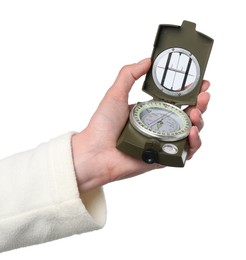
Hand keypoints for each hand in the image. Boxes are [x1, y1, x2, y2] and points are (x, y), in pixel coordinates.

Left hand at [72, 58, 210, 192]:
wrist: (95, 153)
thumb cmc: (102, 125)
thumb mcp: (115, 94)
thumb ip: (129, 74)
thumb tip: (148, 60)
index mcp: (151, 111)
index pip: (177, 99)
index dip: (191, 91)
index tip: (202, 82)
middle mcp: (159, 126)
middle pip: (188, 115)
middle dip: (200, 104)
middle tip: (204, 96)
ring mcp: (163, 142)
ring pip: (191, 132)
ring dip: (199, 121)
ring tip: (196, 113)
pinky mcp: (164, 157)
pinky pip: (186, 152)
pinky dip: (194, 143)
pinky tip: (192, 132)